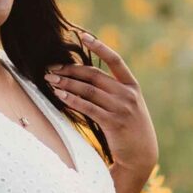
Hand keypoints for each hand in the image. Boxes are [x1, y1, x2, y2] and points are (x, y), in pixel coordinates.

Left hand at [46, 30, 157, 192]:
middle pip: (94, 75)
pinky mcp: (113, 122)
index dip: (100, 47)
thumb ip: (114, 91)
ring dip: (67, 83)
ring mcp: (121, 108)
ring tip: (50, 80)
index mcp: (132, 86)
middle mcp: (128, 94)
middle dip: (71, 70)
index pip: (115, 60)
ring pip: (88, 90)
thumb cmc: (130, 130)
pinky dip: (72, 99)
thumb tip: (87, 78)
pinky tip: (59, 95)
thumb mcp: (129, 106)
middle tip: (52, 68)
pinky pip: (88, 107)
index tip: (84, 36)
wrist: (141, 156)